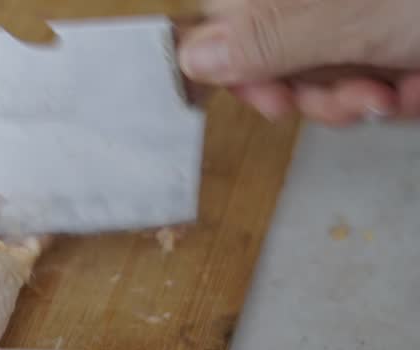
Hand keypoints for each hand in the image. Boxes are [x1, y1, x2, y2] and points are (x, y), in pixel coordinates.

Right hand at [178, 0, 419, 124]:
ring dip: (356, 101)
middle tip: (350, 96)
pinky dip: (394, 96)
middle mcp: (308, 2)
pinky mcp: (381, 44)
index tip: (270, 98)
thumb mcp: (343, 18)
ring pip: (318, 79)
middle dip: (311, 93)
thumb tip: (190, 58)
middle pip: (269, 58)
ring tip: (393, 92)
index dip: (233, 67)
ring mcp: (347, 20)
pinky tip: (415, 85)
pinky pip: (364, 83)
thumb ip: (262, 39)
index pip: (219, 19)